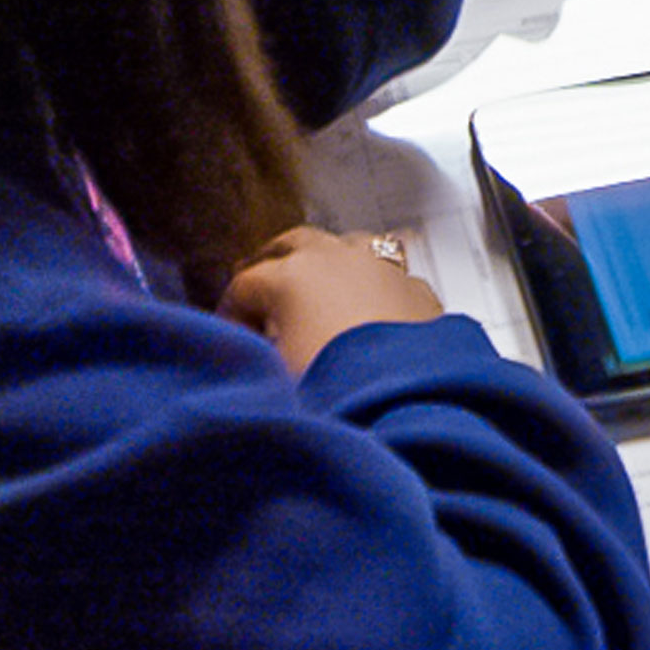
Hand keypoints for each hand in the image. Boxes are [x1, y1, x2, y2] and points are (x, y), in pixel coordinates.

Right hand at [222, 225, 441, 377]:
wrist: (407, 406)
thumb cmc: (338, 394)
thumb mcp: (274, 380)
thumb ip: (257, 357)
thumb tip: (253, 357)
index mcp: (293, 277)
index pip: (246, 283)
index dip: (231, 312)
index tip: (232, 336)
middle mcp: (339, 261)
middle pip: (296, 243)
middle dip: (276, 263)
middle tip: (264, 290)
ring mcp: (384, 268)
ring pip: (350, 245)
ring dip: (331, 264)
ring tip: (321, 291)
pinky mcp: (418, 290)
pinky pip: (391, 275)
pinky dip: (375, 287)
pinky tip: (373, 312)